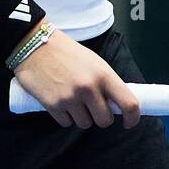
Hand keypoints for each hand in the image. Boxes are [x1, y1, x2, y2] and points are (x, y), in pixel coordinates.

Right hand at [11, 28, 140, 129]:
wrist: (35, 45)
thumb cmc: (67, 53)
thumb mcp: (93, 62)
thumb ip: (105, 82)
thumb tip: (117, 105)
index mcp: (104, 74)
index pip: (129, 103)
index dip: (133, 117)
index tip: (129, 122)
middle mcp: (89, 88)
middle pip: (105, 121)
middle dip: (99, 117)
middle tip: (92, 106)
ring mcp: (71, 98)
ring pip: (85, 124)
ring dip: (81, 116)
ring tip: (72, 99)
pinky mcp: (54, 105)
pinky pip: (66, 123)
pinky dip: (64, 116)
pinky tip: (59, 100)